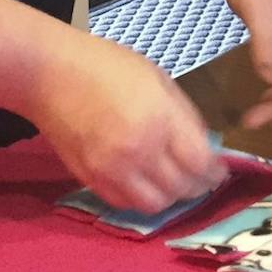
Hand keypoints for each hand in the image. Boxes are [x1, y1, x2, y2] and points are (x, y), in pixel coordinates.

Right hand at [25, 27, 221, 213]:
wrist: (51, 75)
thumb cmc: (108, 65)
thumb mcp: (158, 78)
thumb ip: (182, 115)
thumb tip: (202, 144)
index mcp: (160, 120)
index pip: (200, 163)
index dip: (216, 172)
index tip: (220, 170)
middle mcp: (139, 151)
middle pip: (181, 189)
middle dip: (198, 186)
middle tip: (203, 179)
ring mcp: (112, 170)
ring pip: (154, 205)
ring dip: (171, 197)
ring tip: (175, 184)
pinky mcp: (90, 180)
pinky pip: (124, 204)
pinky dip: (140, 199)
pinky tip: (146, 184)